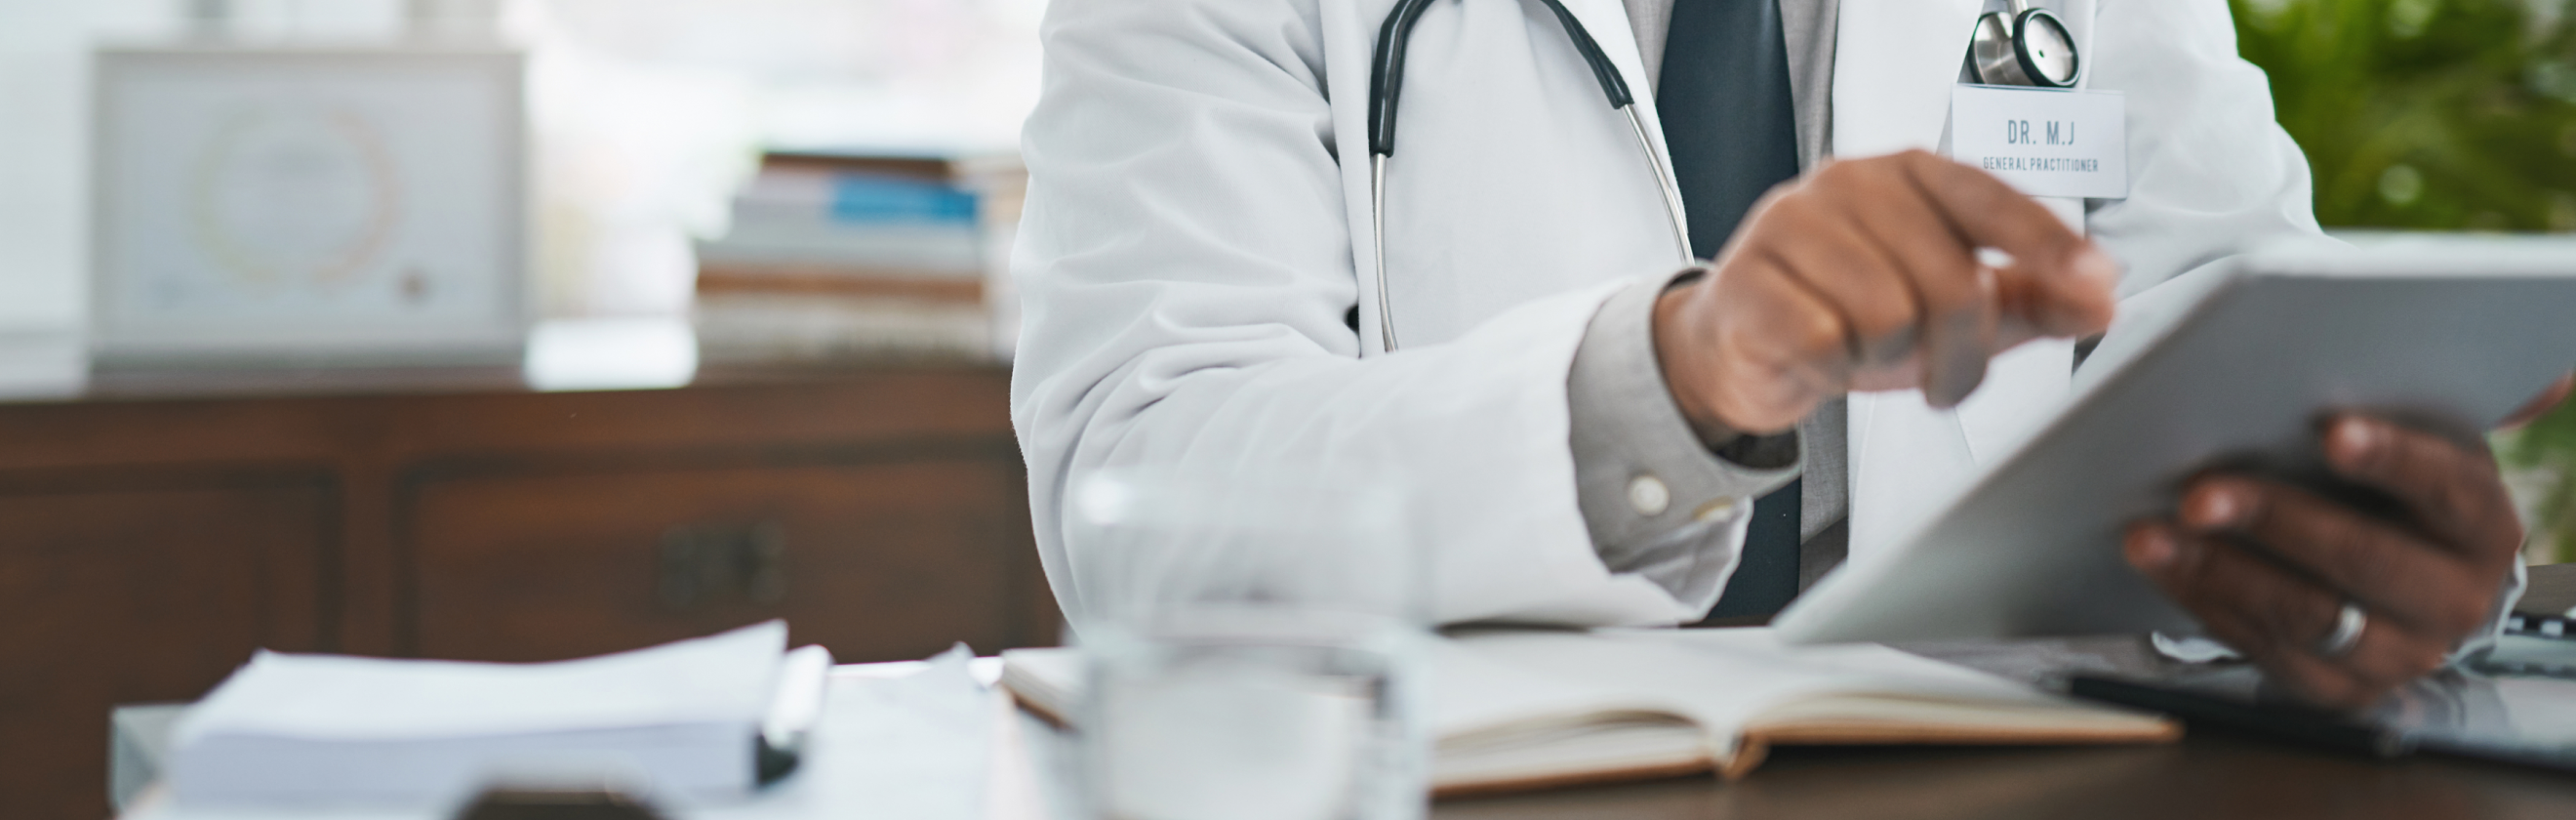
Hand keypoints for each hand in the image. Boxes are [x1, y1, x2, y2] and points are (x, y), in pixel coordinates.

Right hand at [1652, 150, 2120, 438]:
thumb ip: (2031, 299)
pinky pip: (1826, 340)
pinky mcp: (1748, 280)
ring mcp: (1792, 225)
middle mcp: (1850, 184)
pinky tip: (1822, 359)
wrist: (1742, 346)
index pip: (1991, 199)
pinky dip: (1834, 369)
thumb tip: (2101, 299)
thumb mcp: (1950, 308)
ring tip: (1871, 358)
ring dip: (1892, 362)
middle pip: (1951, 280)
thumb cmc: (1848, 314)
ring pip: (1888, 315)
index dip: (2047, 244)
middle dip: (1962, 351)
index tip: (2093, 282)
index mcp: (1908, 174)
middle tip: (1947, 377)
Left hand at [2122, 414, 2524, 709]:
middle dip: (2273, 522)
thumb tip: (2293, 371)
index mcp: (2483, 527)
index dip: (2392, 460)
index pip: (2446, 488)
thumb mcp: (2405, 452)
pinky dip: (2205, 603)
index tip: (2331, 432)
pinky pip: (2267, 649)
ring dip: (2217, 572)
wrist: (2408, 579)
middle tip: (2198, 495)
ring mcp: (2402, 653)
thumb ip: (2370, 421)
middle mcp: (2457, 599)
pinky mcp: (2341, 687)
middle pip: (2363, 559)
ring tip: (2151, 537)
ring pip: (2306, 615)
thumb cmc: (2390, 492)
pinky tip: (2164, 568)